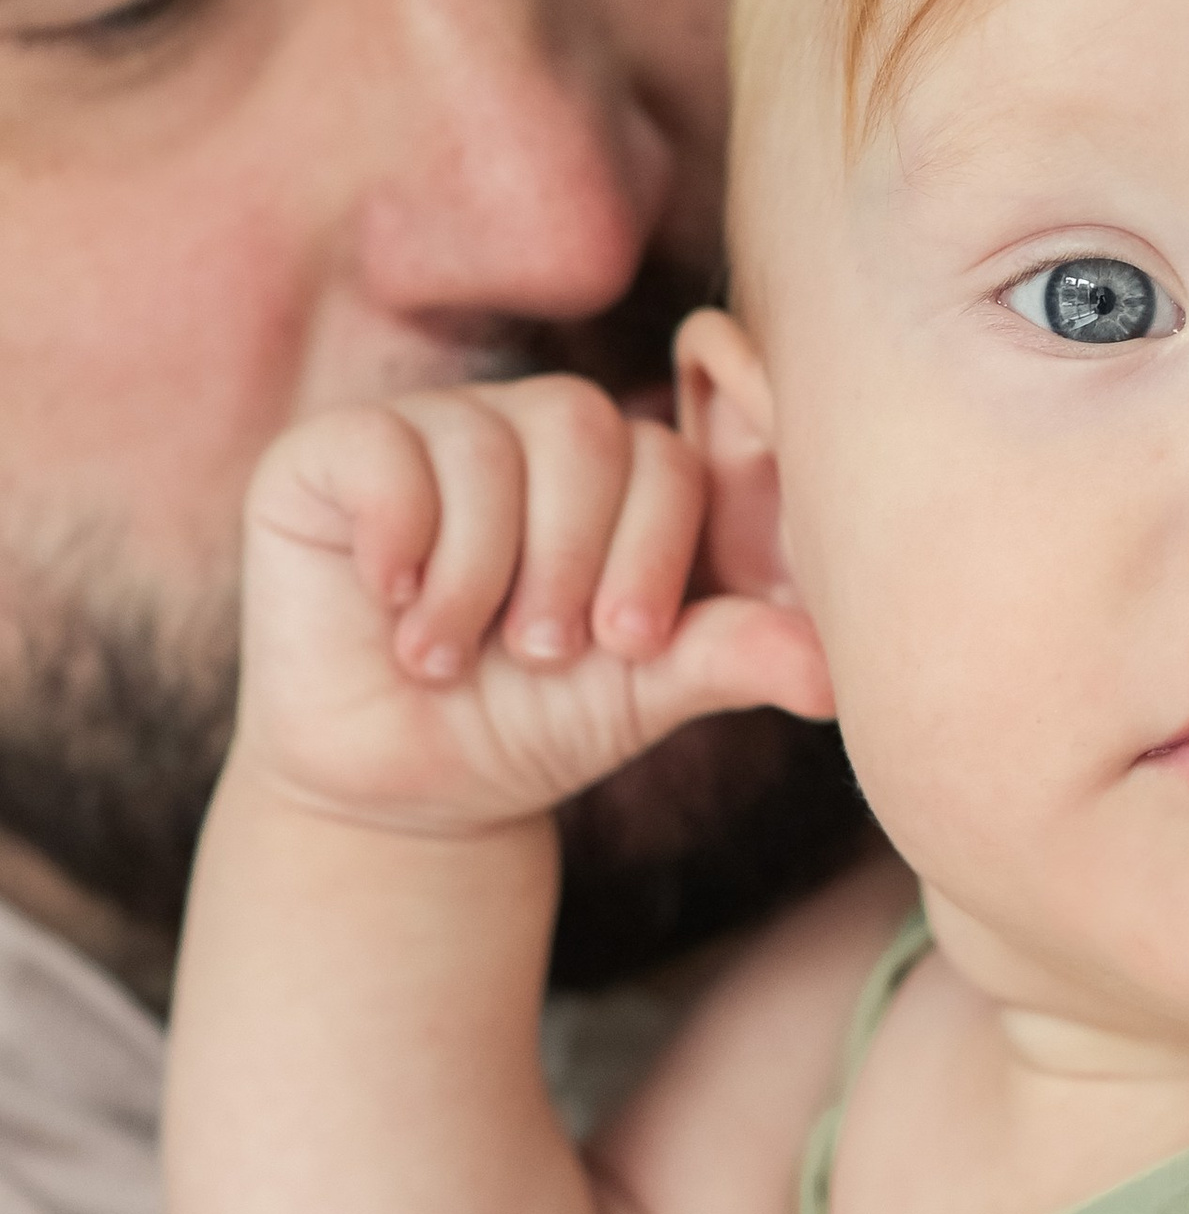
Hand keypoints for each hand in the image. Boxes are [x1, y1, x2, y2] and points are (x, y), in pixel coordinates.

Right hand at [235, 374, 835, 837]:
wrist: (406, 787)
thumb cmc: (536, 722)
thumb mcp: (644, 693)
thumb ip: (730, 656)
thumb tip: (833, 673)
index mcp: (618, 475)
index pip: (666, 457)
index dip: (656, 546)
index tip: (630, 644)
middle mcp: (527, 432)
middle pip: (582, 426)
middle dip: (572, 555)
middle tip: (546, 652)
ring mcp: (429, 431)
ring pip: (482, 443)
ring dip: (480, 571)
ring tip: (451, 657)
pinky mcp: (331, 454)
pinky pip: (381, 450)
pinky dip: (398, 534)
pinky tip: (394, 601)